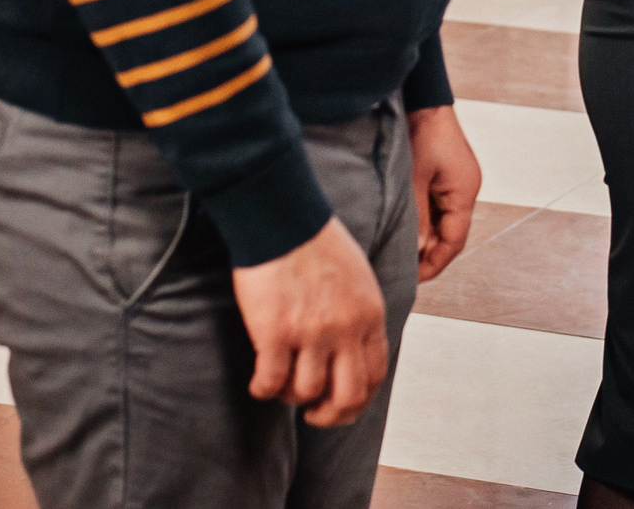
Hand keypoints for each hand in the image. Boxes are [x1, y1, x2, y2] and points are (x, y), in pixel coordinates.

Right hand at [229, 217, 390, 427]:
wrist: (281, 217)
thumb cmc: (315, 242)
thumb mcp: (358, 277)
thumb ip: (361, 314)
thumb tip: (355, 348)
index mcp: (369, 314)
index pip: (375, 375)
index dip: (358, 399)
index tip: (340, 404)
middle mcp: (345, 328)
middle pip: (347, 396)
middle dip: (330, 415)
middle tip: (313, 414)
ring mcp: (310, 332)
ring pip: (305, 392)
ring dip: (291, 397)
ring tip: (281, 386)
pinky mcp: (274, 332)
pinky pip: (270, 382)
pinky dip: (264, 390)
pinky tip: (259, 383)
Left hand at [407, 105, 480, 282]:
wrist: (423, 100)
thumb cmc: (420, 132)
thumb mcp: (415, 180)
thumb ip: (418, 218)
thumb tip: (417, 251)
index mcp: (464, 192)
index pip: (454, 242)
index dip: (434, 264)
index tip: (413, 280)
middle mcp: (466, 189)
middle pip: (451, 235)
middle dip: (429, 254)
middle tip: (403, 271)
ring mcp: (457, 182)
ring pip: (443, 222)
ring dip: (426, 237)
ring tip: (401, 252)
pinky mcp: (447, 175)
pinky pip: (438, 207)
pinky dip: (425, 221)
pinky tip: (406, 227)